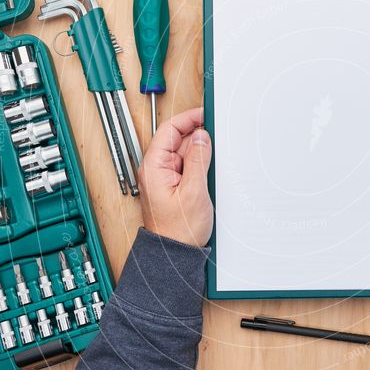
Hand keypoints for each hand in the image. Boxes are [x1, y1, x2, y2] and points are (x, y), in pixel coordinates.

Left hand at [138, 107, 213, 246]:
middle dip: (197, 136)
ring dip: (200, 152)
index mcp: (154, 167)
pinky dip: (199, 164)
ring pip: (184, 153)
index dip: (188, 119)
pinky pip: (187, 167)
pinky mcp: (174, 186)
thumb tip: (201, 137)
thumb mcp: (193, 192)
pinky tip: (209, 171)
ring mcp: (165, 178)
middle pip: (178, 140)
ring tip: (213, 161)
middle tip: (216, 136)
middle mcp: (156, 170)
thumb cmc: (177, 231)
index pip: (169, 130)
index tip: (204, 115)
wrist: (174, 254)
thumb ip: (197, 160)